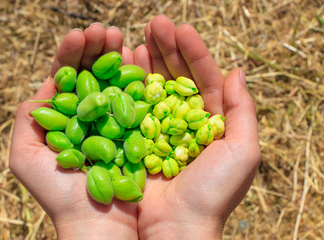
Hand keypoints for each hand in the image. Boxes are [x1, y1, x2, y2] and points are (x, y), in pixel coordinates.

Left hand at [9, 24, 137, 239]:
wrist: (99, 224)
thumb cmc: (61, 196)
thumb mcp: (26, 158)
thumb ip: (27, 122)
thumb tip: (42, 90)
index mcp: (64, 119)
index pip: (66, 79)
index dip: (71, 56)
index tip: (79, 37)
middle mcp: (89, 117)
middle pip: (91, 76)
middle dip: (95, 50)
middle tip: (104, 31)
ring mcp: (114, 121)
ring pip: (114, 83)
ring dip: (115, 58)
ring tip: (119, 37)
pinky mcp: (136, 130)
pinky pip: (136, 100)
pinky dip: (136, 79)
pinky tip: (137, 58)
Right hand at [132, 15, 260, 238]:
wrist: (176, 228)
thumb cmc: (213, 193)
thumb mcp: (242, 151)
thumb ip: (242, 110)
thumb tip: (237, 71)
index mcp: (211, 122)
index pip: (204, 78)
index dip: (194, 52)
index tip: (180, 28)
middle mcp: (184, 121)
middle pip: (176, 77)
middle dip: (167, 49)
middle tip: (155, 23)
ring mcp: (158, 128)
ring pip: (152, 87)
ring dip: (146, 61)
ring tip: (136, 35)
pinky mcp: (136, 138)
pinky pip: (132, 106)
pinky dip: (127, 85)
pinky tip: (122, 65)